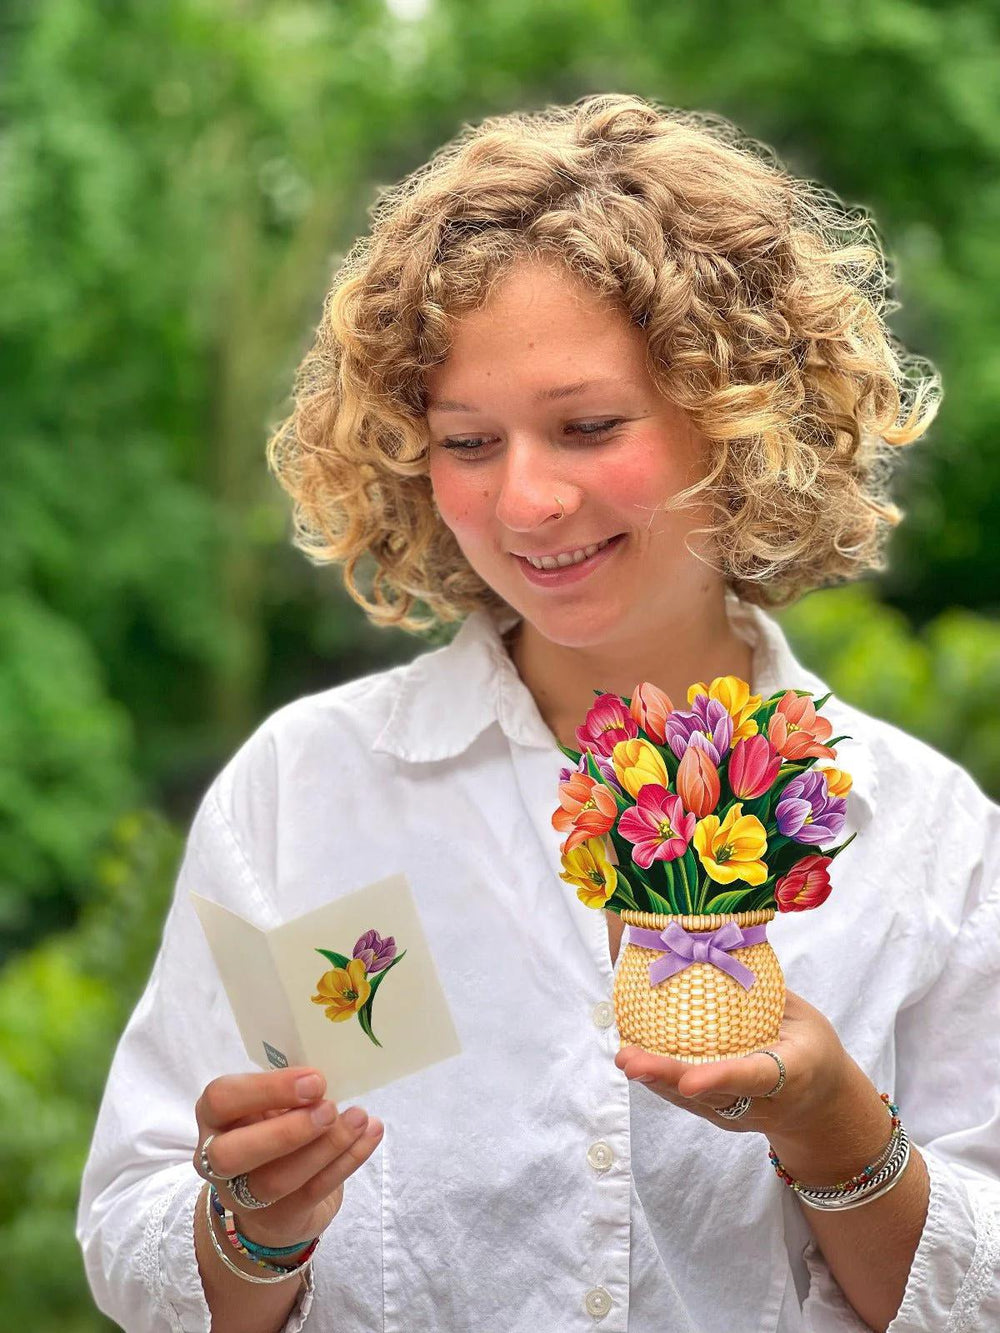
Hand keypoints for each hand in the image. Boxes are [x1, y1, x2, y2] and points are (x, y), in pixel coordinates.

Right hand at [193, 1066, 383, 1248]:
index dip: (266, 1089)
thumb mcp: (271, 1104)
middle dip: (286, 1131)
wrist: (274, 1200)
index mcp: (214, 1117)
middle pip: (232, 1153)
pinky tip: (371, 1134)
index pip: (221, 1100)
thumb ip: (288, 1091)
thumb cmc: (273, 1129)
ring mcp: (243, 1196)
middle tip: (330, 1108)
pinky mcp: (279, 1217)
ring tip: (359, 1118)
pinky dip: (348, 1161)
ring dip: (325, 1147)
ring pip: (276, 1180)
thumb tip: (326, 1077)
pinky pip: (313, 1191)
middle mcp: (216, 1160)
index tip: (314, 1080)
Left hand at [614, 988, 850, 1136]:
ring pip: (694, 1101)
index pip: (753, 1076)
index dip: (720, 1077)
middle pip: (712, 1094)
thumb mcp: (805, 1019)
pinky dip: (662, 1082)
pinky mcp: (723, 1117)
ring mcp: (741, 1115)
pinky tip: (635, 1060)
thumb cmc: (814, 1050)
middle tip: (631, 1061)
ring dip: (657, 1080)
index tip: (689, 1080)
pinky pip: (690, 1101)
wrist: (823, 1107)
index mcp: (791, 1074)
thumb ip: (766, 994)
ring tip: (625, 1057)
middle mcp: (762, 1103)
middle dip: (669, 1078)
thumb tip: (722, 949)